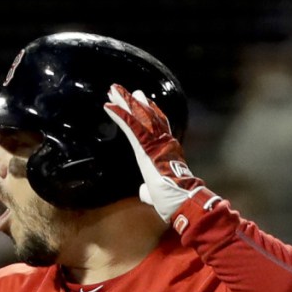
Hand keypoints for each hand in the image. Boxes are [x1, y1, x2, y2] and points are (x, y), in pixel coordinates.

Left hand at [103, 83, 214, 224]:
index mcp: (166, 151)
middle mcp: (163, 142)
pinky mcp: (145, 148)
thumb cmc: (173, 201)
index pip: (158, 126)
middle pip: (147, 116)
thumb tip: (144, 192)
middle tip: (122, 89)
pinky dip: (119, 115)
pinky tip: (108, 106)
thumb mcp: (157, 194)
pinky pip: (131, 127)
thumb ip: (150, 189)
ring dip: (124, 102)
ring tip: (113, 89)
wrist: (183, 202)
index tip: (143, 100)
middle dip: (134, 102)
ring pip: (138, 117)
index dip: (151, 112)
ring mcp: (155, 143)